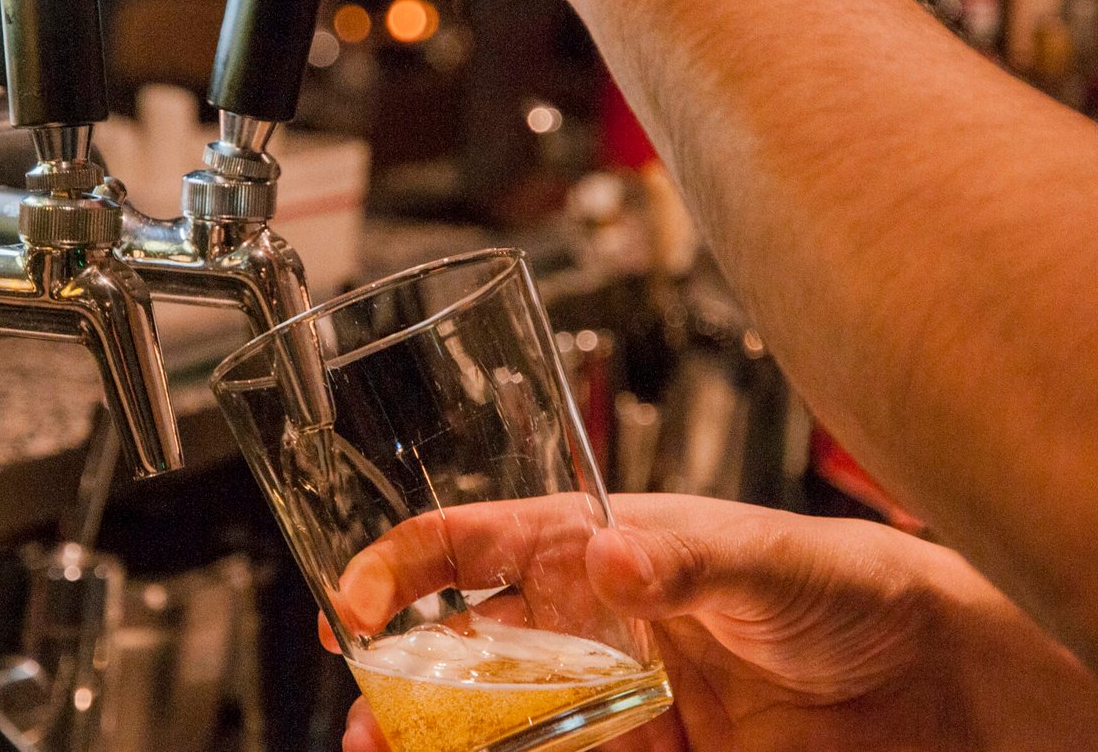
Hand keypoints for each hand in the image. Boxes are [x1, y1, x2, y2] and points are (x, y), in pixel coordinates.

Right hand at [329, 494, 1097, 751]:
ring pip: (498, 726)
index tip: (353, 602)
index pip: (471, 544)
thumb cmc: (837, 583)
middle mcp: (582, 626)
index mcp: (590, 548)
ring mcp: (606, 703)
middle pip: (463, 651)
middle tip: (364, 718)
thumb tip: (611, 557)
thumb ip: (687, 556)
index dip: (401, 566)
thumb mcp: (765, 553)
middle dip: (398, 681)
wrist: (924, 685)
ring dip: (438, 743)